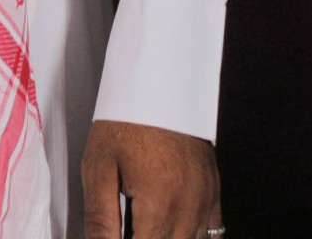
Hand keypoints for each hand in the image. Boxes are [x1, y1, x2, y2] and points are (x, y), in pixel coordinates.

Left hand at [82, 118, 220, 238]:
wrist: (158, 88)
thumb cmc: (127, 122)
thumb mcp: (99, 169)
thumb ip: (100, 219)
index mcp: (160, 205)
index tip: (114, 236)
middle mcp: (188, 208)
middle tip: (127, 227)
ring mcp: (205, 201)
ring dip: (166, 237)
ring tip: (144, 225)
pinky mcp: (212, 192)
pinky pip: (211, 231)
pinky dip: (192, 236)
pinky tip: (171, 230)